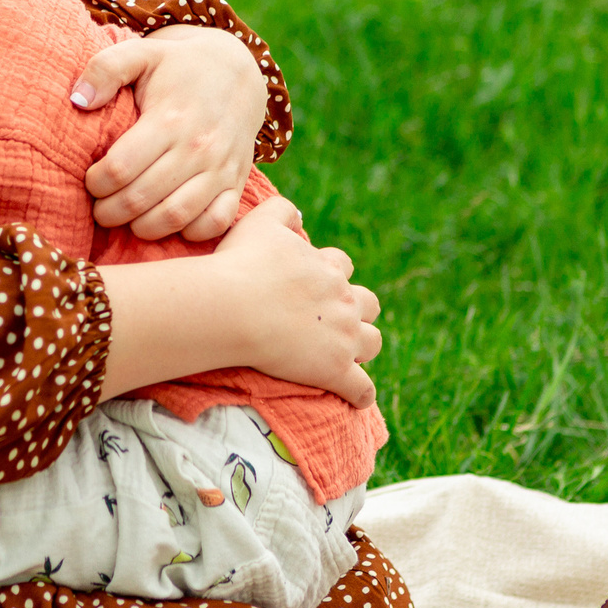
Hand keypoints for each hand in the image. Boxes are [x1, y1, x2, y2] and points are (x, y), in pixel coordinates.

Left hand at [74, 23, 267, 241]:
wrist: (236, 73)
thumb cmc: (177, 67)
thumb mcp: (141, 54)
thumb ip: (105, 69)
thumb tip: (77, 101)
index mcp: (169, 119)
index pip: (119, 168)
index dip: (95, 183)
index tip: (90, 180)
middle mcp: (198, 147)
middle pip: (140, 199)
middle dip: (109, 211)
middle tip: (99, 208)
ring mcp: (220, 168)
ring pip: (175, 217)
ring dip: (142, 228)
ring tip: (127, 219)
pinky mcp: (237, 183)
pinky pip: (215, 223)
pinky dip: (189, 232)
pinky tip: (167, 221)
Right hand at [209, 196, 380, 406]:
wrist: (234, 307)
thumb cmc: (242, 264)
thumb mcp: (260, 222)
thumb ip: (281, 210)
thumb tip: (298, 214)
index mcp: (328, 268)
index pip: (342, 265)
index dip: (331, 273)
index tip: (313, 283)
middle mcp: (344, 301)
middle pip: (369, 303)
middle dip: (357, 309)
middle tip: (333, 319)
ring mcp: (343, 338)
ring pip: (373, 342)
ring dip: (364, 346)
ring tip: (347, 354)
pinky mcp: (335, 371)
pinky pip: (362, 389)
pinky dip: (362, 394)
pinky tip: (357, 397)